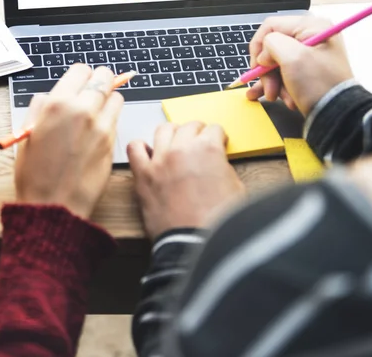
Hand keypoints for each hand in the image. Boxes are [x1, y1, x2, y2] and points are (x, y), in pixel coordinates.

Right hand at [15, 64, 123, 218]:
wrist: (54, 206)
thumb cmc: (35, 174)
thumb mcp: (27, 135)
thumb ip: (40, 108)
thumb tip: (49, 97)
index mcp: (58, 104)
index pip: (81, 70)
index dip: (80, 76)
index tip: (79, 82)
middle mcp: (83, 109)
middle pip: (104, 77)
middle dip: (99, 81)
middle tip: (93, 90)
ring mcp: (101, 125)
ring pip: (116, 96)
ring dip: (108, 99)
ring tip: (96, 112)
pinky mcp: (113, 141)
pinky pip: (117, 118)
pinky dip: (111, 118)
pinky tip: (98, 130)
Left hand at [127, 122, 243, 239]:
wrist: (195, 244)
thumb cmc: (217, 222)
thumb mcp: (236, 188)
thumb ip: (224, 167)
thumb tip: (217, 163)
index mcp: (208, 149)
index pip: (214, 129)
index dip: (218, 137)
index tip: (217, 142)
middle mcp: (182, 148)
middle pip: (189, 126)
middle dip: (197, 132)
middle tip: (199, 142)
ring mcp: (160, 160)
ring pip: (163, 130)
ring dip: (172, 133)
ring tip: (175, 143)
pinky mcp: (143, 175)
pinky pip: (134, 148)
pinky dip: (140, 147)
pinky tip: (149, 154)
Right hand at [246, 16, 353, 115]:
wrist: (338, 116)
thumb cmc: (319, 85)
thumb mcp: (292, 58)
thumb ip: (271, 44)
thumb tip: (264, 54)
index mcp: (311, 27)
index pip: (271, 26)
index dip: (259, 46)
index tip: (257, 66)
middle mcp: (311, 37)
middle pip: (273, 47)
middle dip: (267, 70)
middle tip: (269, 88)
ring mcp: (310, 55)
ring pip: (276, 63)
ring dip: (272, 82)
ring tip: (276, 97)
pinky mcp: (308, 72)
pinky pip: (284, 74)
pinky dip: (278, 86)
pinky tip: (274, 96)